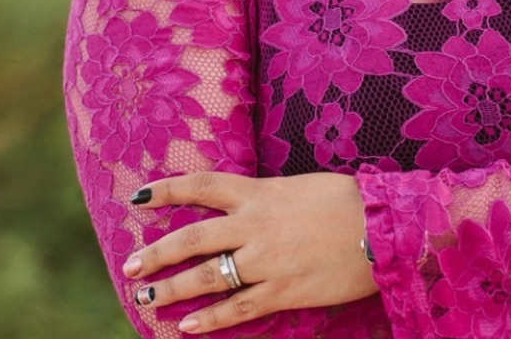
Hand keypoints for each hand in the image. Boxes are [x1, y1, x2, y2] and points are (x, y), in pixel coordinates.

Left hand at [122, 171, 377, 332]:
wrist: (382, 227)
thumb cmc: (344, 200)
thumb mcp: (298, 187)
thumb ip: (265, 199)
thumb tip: (241, 208)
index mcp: (259, 192)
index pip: (200, 186)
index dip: (166, 190)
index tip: (137, 198)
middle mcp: (255, 225)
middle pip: (192, 238)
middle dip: (156, 254)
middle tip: (129, 266)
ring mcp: (267, 260)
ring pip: (207, 277)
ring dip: (172, 289)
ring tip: (145, 298)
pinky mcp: (283, 291)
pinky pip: (238, 308)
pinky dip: (210, 319)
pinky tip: (187, 327)